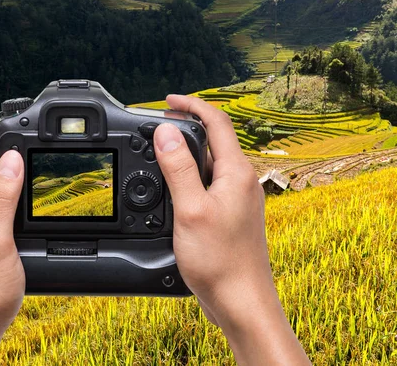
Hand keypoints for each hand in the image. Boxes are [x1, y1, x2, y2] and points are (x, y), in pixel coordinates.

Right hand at [154, 95, 310, 364]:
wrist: (241, 301)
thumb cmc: (221, 262)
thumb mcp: (190, 210)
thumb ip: (178, 168)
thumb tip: (166, 131)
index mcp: (236, 173)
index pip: (217, 122)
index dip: (192, 105)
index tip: (167, 100)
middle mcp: (242, 181)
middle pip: (216, 139)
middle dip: (188, 125)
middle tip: (159, 123)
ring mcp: (238, 198)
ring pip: (212, 162)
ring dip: (188, 151)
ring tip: (162, 151)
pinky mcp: (232, 214)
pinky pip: (211, 182)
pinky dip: (191, 174)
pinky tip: (174, 187)